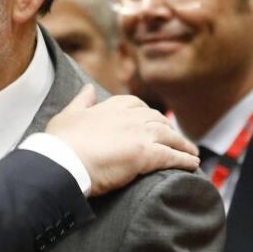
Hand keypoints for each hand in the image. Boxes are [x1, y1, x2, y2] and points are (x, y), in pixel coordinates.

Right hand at [46, 85, 198, 196]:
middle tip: (175, 140)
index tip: (151, 123)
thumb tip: (89, 88)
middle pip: (158, 120)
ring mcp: (140, 135)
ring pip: (170, 137)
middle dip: (168, 129)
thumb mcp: (68, 114)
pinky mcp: (146, 155)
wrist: (61, 161)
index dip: (147, 115)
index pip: (137, 105)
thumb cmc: (60, 142)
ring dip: (183, 145)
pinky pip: (173, 156)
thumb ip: (81, 101)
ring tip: (191, 153)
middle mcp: (130, 117)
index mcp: (112, 106)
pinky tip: (192, 164)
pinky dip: (185, 160)